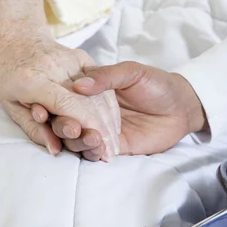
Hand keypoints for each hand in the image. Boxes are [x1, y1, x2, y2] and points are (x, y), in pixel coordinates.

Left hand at [0, 0, 119, 159]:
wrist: (17, 40)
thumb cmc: (9, 77)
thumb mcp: (11, 106)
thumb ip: (33, 129)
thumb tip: (56, 151)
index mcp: (32, 79)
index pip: (66, 104)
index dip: (85, 126)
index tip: (98, 145)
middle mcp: (55, 66)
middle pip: (87, 101)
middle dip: (101, 129)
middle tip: (110, 152)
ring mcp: (71, 59)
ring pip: (98, 92)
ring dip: (109, 119)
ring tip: (114, 142)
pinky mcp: (83, 57)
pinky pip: (101, 83)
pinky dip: (109, 104)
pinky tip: (113, 122)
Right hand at [49, 61, 206, 157]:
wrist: (182, 106)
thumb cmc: (157, 84)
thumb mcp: (132, 73)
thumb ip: (106, 77)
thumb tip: (78, 85)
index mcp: (91, 91)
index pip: (64, 98)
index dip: (52, 103)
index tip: (44, 107)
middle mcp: (92, 112)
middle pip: (66, 122)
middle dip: (62, 126)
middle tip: (71, 126)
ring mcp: (101, 131)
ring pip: (77, 140)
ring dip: (77, 141)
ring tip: (88, 137)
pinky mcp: (114, 148)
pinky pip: (95, 153)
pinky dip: (92, 153)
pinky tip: (98, 149)